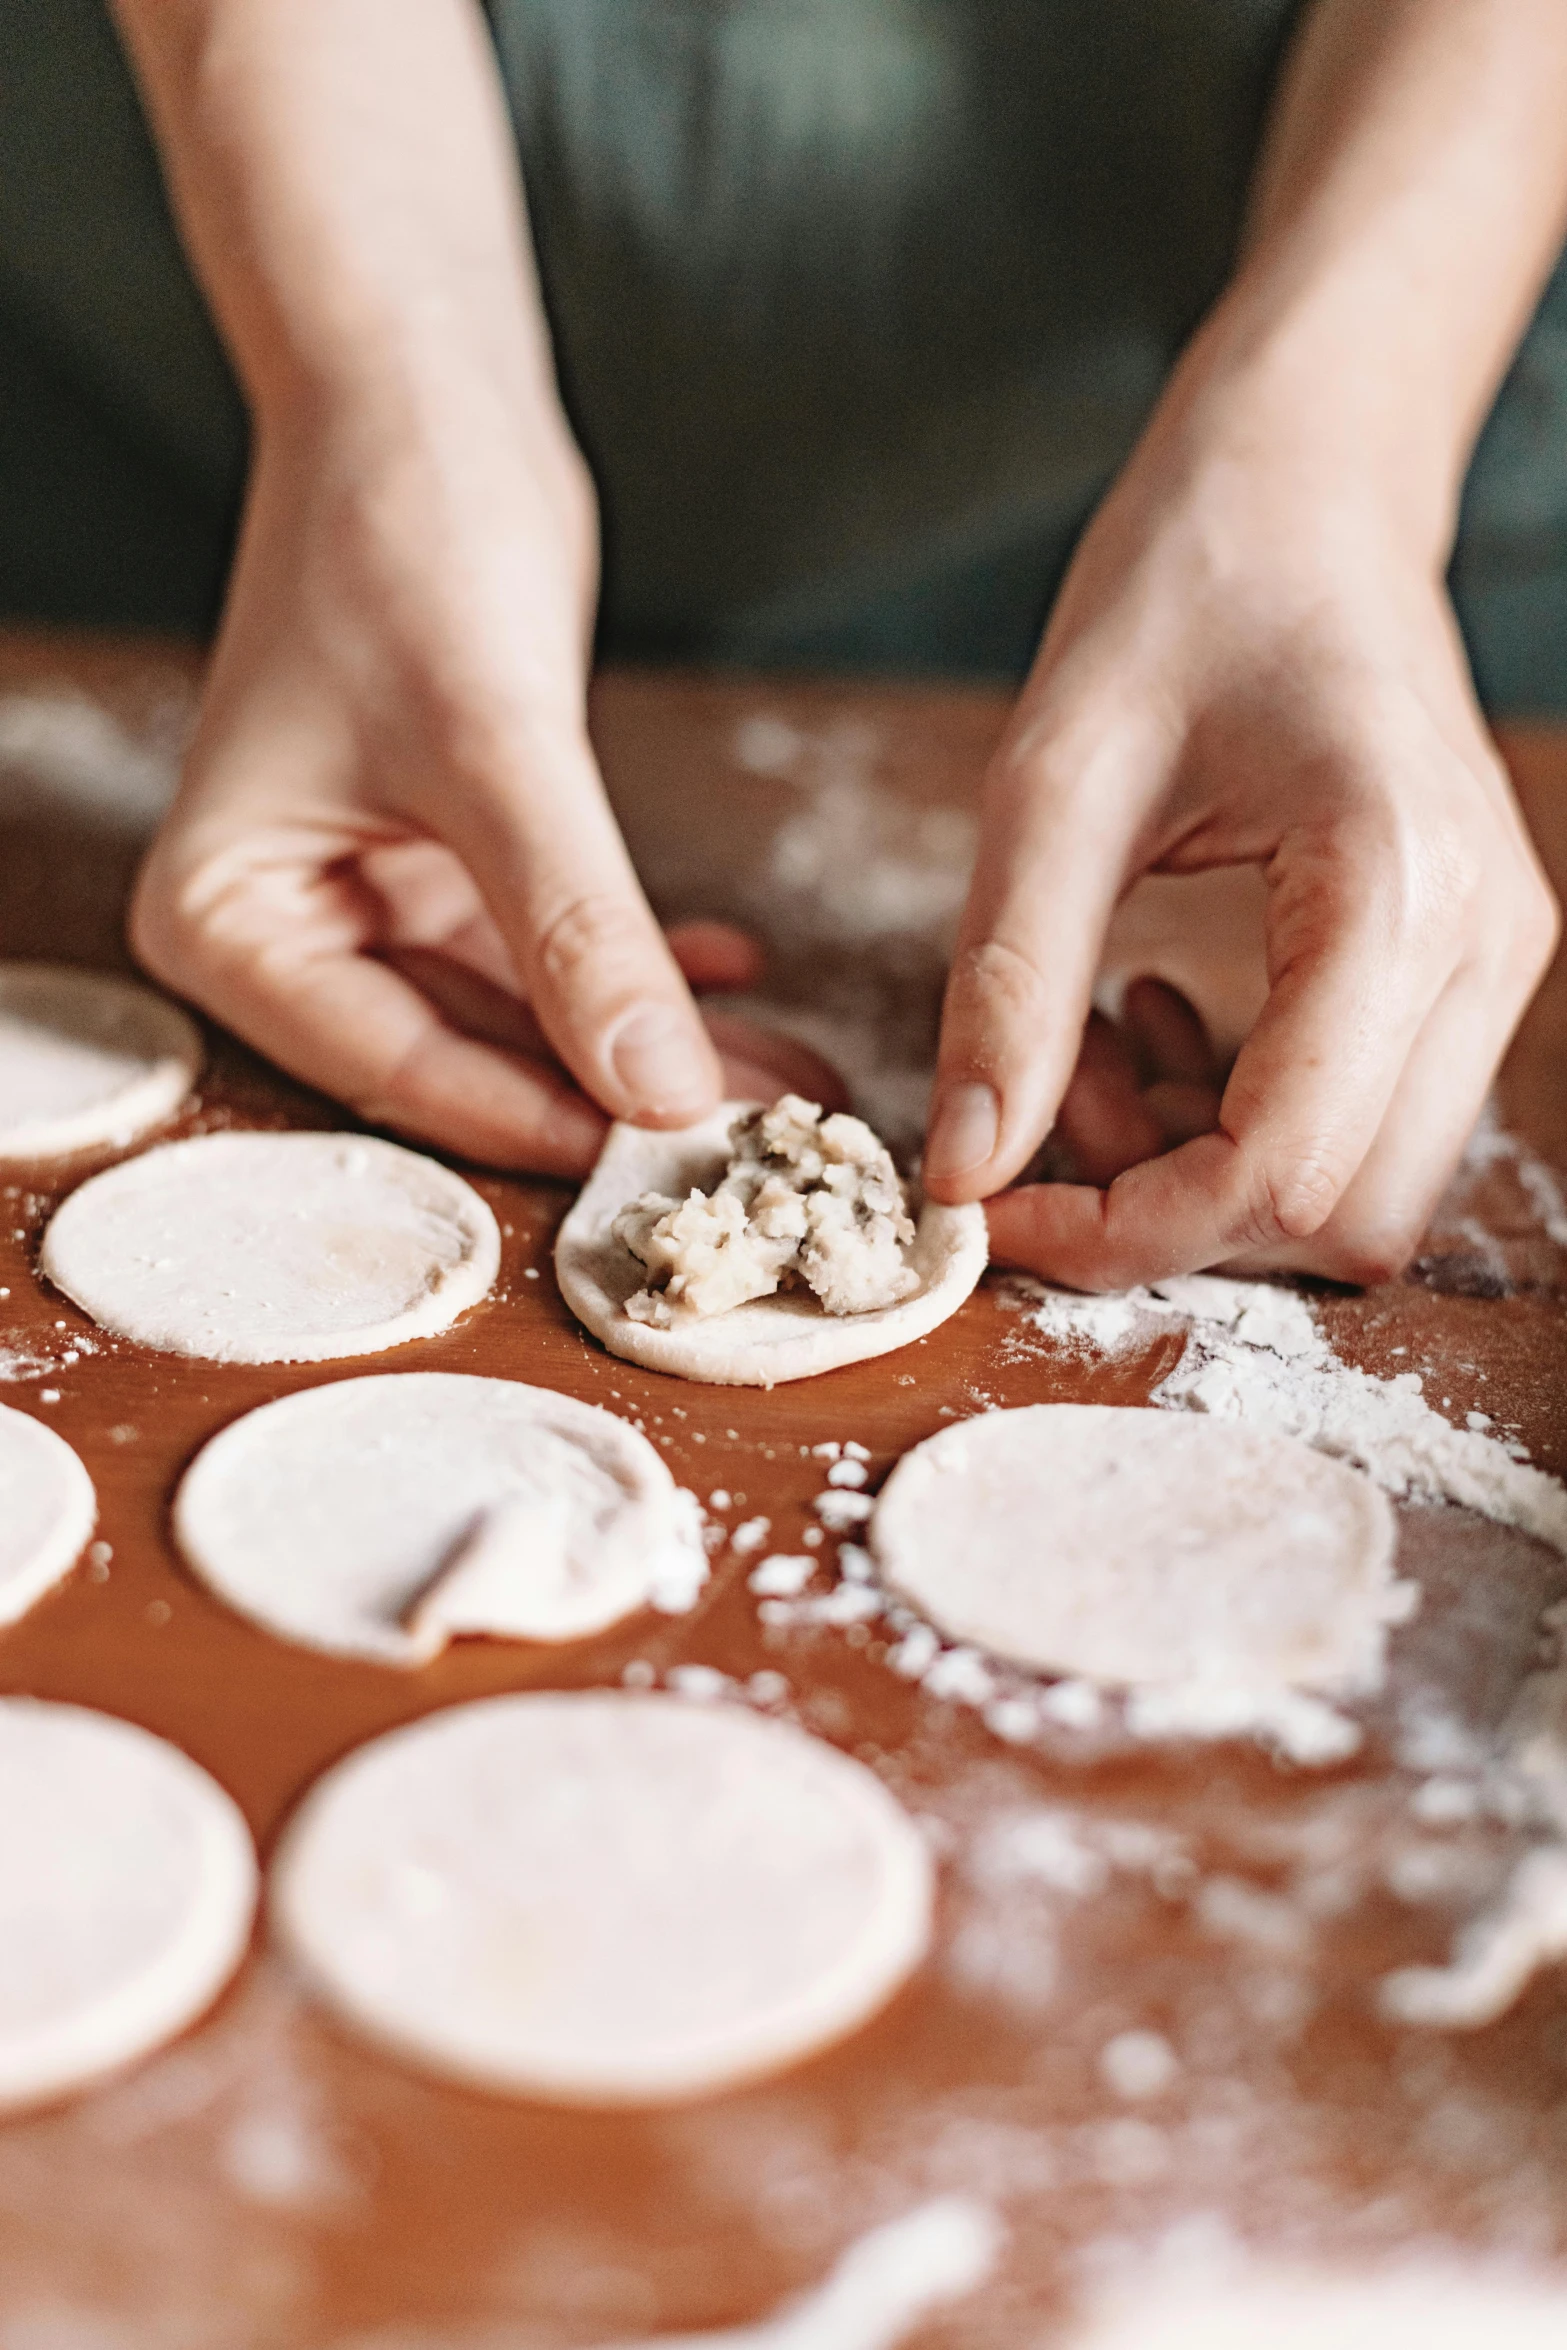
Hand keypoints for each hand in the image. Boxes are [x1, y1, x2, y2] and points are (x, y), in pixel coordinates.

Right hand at [131, 392, 836, 1176]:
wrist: (420, 397)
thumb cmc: (402, 537)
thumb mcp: (494, 751)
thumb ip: (575, 928)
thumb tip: (657, 1088)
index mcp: (230, 922)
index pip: (399, 1071)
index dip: (545, 1116)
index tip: (676, 1150)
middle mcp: (282, 928)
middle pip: (465, 1057)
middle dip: (614, 1088)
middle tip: (758, 1130)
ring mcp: (364, 897)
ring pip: (523, 1014)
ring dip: (646, 1038)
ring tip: (780, 1072)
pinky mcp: (444, 859)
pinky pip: (548, 949)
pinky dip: (638, 964)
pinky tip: (733, 973)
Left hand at [923, 377, 1558, 1288]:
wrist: (1304, 488)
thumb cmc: (1185, 590)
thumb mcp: (1053, 779)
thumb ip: (1009, 987)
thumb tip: (965, 1172)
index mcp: (1394, 890)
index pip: (1283, 1175)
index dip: (1127, 1231)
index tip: (998, 1205)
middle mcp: (1481, 949)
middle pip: (1340, 1220)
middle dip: (1166, 1209)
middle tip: (1046, 1102)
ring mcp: (1489, 964)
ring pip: (1353, 1193)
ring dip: (1198, 1170)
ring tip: (1091, 1043)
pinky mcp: (1460, 967)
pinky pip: (1359, 1125)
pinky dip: (1237, 1125)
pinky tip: (1152, 1018)